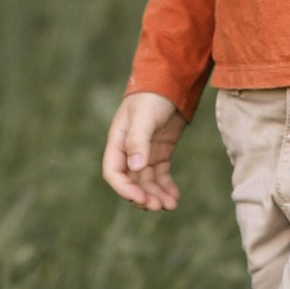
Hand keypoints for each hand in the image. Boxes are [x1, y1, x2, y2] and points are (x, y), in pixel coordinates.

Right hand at [102, 90, 186, 210]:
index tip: (141, 199)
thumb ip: (138, 140)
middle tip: (159, 207)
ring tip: (171, 205)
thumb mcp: (143, 117)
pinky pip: (161, 175)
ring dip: (156, 195)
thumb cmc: (152, 96)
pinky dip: (167, 187)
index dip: (125, 189)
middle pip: (132, 182)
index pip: (114, 173)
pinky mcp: (161, 152)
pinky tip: (175, 196)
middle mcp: (129, 151)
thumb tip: (135, 167)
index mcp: (118, 142)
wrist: (172, 82)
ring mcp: (145, 152)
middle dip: (143, 196)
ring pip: (147, 182)